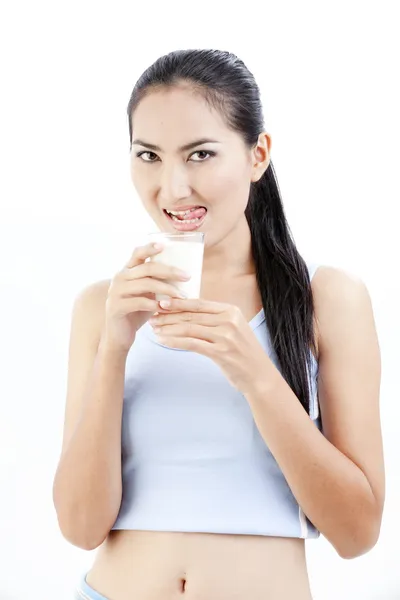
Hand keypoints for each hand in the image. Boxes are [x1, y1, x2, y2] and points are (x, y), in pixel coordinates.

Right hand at [101, 243, 189, 353]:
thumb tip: (185, 275)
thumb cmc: (138, 311)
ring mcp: (116, 292)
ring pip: (145, 284)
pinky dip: (155, 305)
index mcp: (127, 270)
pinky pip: (139, 302)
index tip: (165, 245)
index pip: (137, 253)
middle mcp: (120, 278)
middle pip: (147, 267)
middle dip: (169, 271)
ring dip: (166, 289)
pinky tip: (165, 308)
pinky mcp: (116, 307)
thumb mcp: (148, 293)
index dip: (150, 247)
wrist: (119, 335)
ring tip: (182, 296)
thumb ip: (158, 282)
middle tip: (187, 276)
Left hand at [150, 298, 268, 392]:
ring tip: (154, 329)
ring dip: (168, 328)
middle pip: (192, 315)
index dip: (178, 303)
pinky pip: (191, 344)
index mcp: (231, 310)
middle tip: (152, 317)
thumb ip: (215, 320)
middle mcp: (229, 320)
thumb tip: (188, 312)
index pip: (199, 303)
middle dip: (169, 316)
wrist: (260, 376)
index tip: (161, 303)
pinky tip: (163, 341)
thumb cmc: (243, 353)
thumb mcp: (233, 329)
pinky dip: (174, 342)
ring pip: (189, 328)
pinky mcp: (221, 352)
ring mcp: (226, 336)